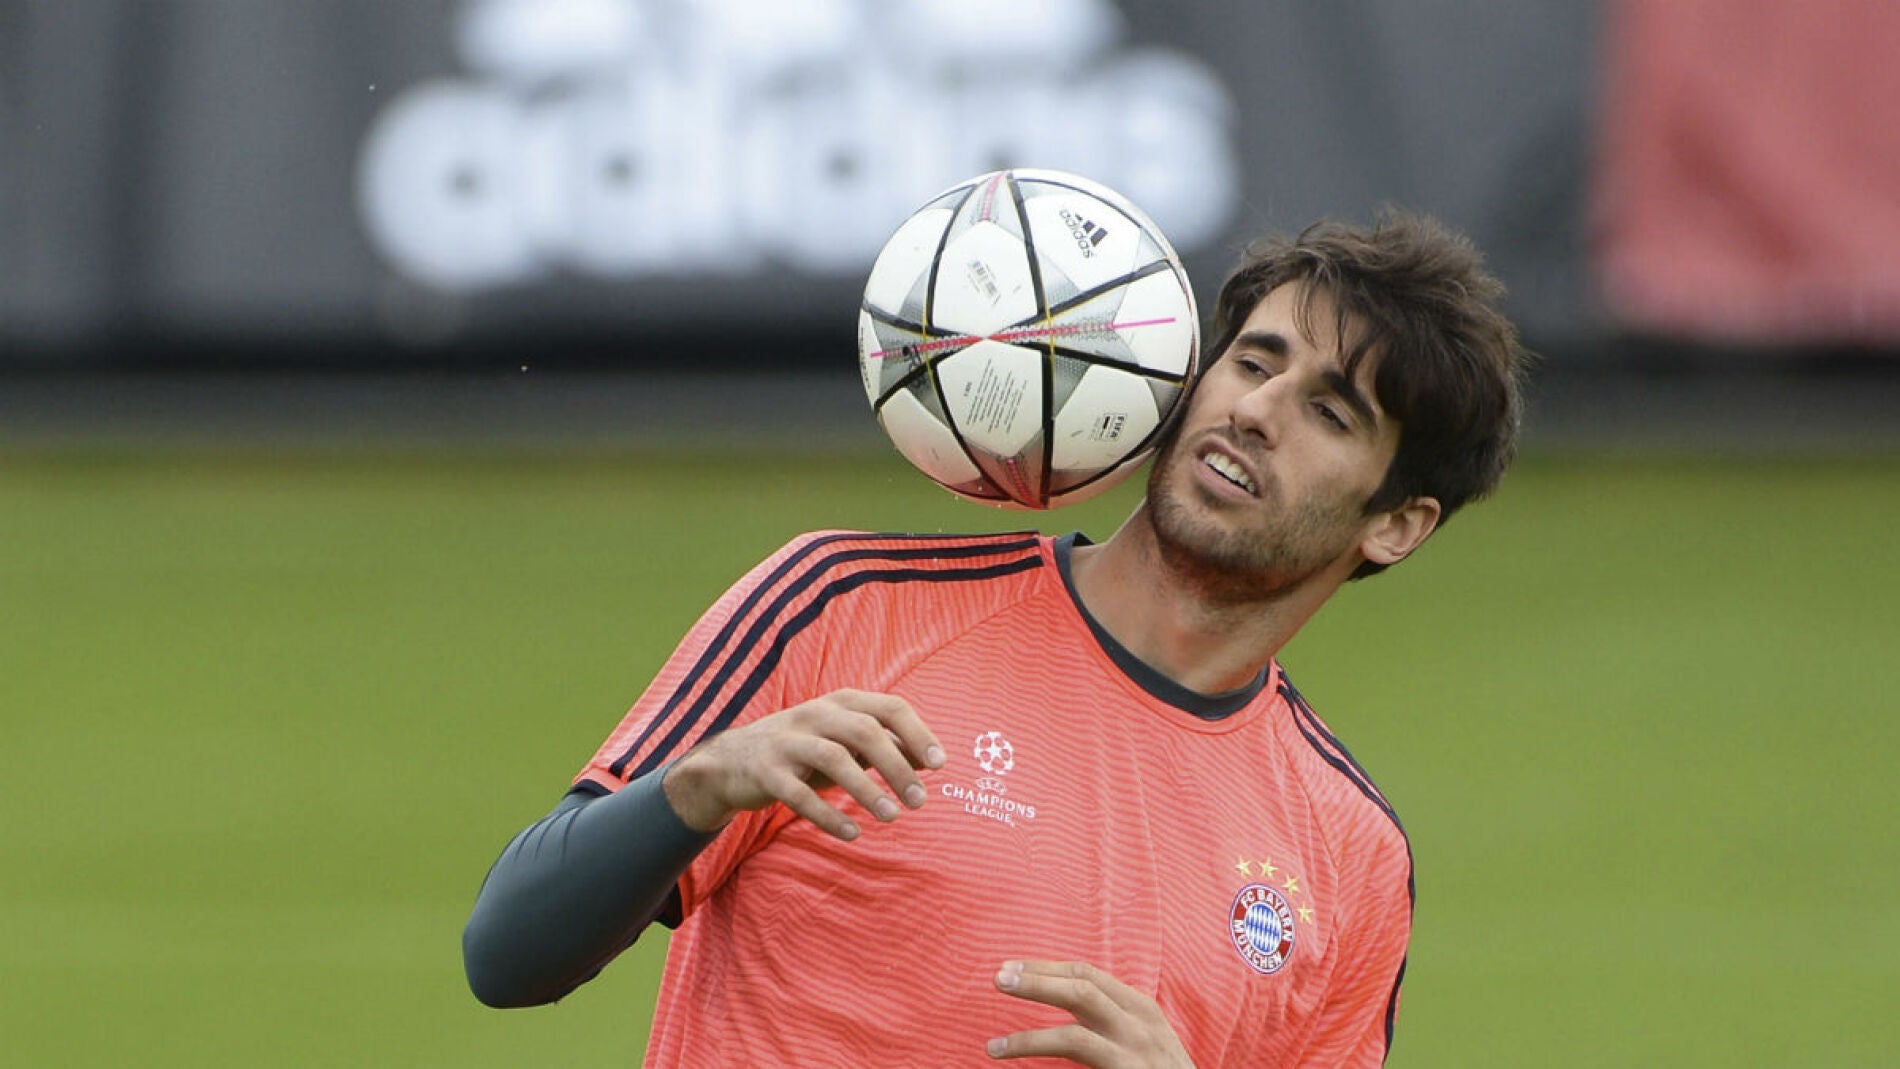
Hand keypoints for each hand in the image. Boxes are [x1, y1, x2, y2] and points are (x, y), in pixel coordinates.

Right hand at [661, 689, 944, 839]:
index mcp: (841, 703)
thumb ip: (883, 746)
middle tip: (920, 801)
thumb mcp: (844, 742)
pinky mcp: (766, 772)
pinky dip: (828, 814)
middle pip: (865, 731)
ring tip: (892, 817)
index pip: (889, 707)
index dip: (918, 733)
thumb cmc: (804, 751)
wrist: (732, 761)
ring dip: (867, 789)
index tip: (940, 765)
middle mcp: (815, 714)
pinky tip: (852, 833)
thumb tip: (930, 760)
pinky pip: (799, 794)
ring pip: (834, 758)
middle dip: (897, 766)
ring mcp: (788, 741)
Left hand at [987, 960, 1196, 1066]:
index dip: (1046, 967)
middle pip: (1080, 990)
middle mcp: (1140, 1027)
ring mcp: (1135, 1056)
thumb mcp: (1143, 1036)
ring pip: (1074, 1036)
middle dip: (1036, 982)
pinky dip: (1047, 1066)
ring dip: (1028, 1038)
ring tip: (994, 1046)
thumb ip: (1111, 1018)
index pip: (1088, 973)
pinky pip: (1079, 1066)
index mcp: (1141, 1008)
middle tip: (998, 979)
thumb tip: (1063, 1000)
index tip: (1012, 967)